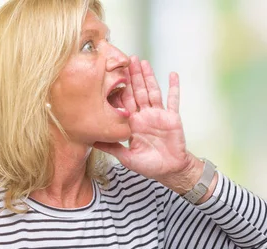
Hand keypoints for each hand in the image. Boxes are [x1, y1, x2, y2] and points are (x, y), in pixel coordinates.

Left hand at [94, 56, 200, 190]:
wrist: (170, 170)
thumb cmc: (149, 165)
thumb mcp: (126, 157)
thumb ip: (112, 148)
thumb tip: (92, 141)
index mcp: (133, 123)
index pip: (124, 102)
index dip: (119, 88)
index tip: (111, 74)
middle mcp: (145, 116)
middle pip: (137, 92)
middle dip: (132, 76)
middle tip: (127, 59)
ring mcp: (159, 114)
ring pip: (152, 91)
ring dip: (148, 77)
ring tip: (143, 62)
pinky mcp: (172, 117)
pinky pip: (173, 99)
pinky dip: (174, 87)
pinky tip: (173, 74)